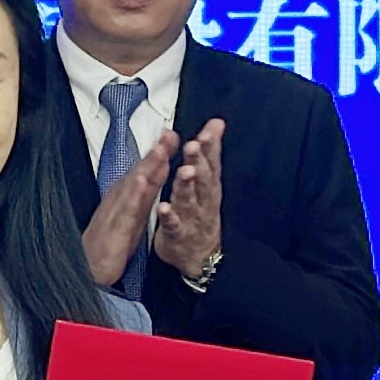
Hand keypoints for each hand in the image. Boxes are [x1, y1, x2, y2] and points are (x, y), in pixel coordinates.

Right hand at [81, 128, 177, 286]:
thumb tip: (157, 173)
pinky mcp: (114, 229)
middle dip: (155, 152)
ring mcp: (115, 212)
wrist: (89, 268)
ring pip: (133, 185)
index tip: (171, 135)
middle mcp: (120, 199)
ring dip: (146, 166)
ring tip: (160, 149)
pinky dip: (133, 194)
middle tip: (169, 133)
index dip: (158, 152)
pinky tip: (141, 181)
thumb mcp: (134, 216)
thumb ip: (145, 194)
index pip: (145, 171)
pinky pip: (125, 210)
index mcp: (126, 197)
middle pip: (139, 171)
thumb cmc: (111, 243)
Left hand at [154, 118, 225, 276]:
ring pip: (188, 199)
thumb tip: (217, 123)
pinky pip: (173, 225)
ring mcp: (191, 218)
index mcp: (209, 185)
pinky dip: (169, 216)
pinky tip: (162, 207)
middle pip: (203, 179)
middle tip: (194, 146)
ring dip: (186, 185)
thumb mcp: (208, 181)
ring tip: (184, 171)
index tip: (210, 130)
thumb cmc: (201, 211)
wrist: (201, 256)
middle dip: (199, 161)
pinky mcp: (177, 235)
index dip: (211, 146)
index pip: (212, 162)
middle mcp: (204, 200)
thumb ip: (209, 153)